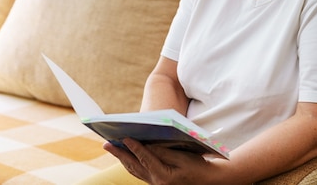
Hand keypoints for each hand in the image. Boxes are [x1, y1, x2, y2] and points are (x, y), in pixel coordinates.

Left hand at [103, 138, 217, 184]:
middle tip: (106, 143)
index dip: (133, 147)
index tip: (124, 137)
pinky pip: (139, 173)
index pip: (145, 158)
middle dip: (119, 154)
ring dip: (122, 158)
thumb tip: (145, 146)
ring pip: (134, 170)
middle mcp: (157, 183)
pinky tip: (125, 156)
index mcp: (164, 176)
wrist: (209, 181)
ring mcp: (156, 184)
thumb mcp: (182, 156)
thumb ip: (163, 151)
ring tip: (111, 147)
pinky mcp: (157, 182)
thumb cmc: (198, 165)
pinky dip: (131, 163)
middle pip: (134, 166)